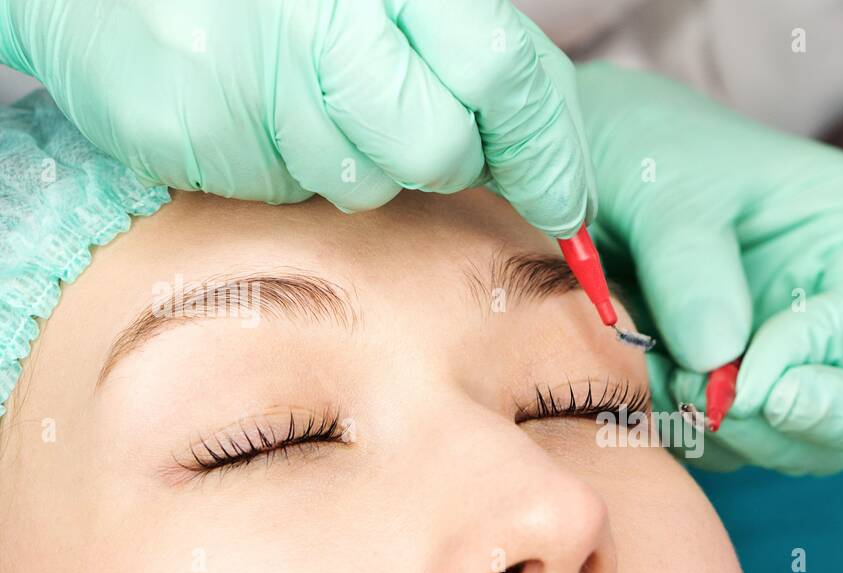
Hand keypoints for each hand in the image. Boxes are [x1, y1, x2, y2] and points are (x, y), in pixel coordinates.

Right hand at [0, 0, 594, 235]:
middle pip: (443, 146)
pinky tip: (253, 108)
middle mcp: (335, 10)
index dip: (546, 158)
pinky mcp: (205, 121)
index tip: (564, 210)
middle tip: (401, 123)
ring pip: (370, 182)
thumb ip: (473, 61)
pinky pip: (290, 188)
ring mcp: (264, 67)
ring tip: (302, 96)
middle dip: (442, 159)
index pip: (511, 76)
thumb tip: (554, 171)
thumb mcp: (390, 3)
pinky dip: (285, 165)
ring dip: (353, 160)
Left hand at [577, 63, 842, 474]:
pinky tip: (651, 388)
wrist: (572, 167)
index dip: (822, 367)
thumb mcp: (663, 185)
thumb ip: (691, 266)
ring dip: (747, 437)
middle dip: (824, 426)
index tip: (744, 379)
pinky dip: (701, 440)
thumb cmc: (639, 147)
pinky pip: (745, 451)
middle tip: (734, 413)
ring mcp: (799, 359)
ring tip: (669, 381)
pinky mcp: (746, 395)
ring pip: (819, 446)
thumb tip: (718, 360)